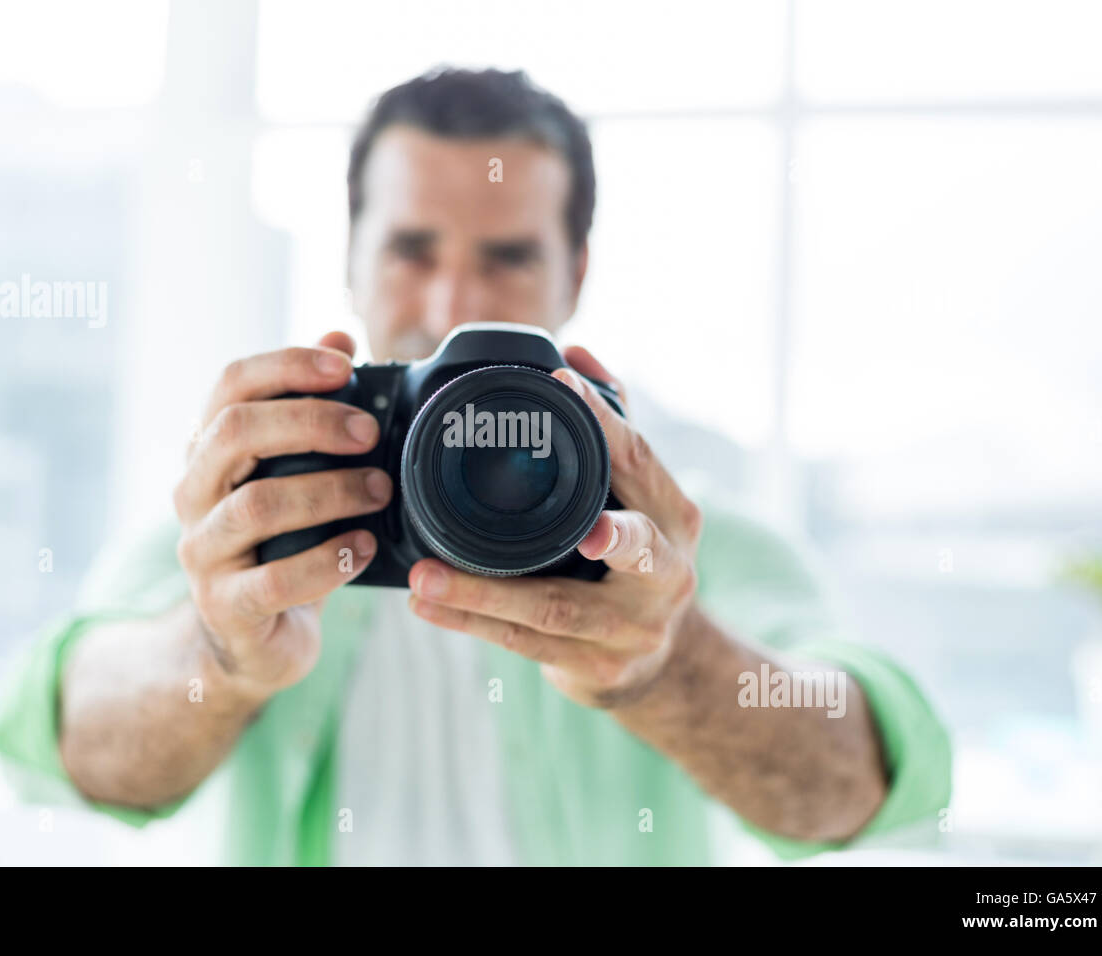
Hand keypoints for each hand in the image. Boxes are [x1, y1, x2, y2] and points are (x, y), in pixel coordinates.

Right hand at [172, 331, 391, 700]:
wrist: (250, 641)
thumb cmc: (280, 544)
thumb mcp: (294, 473)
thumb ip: (310, 408)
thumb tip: (339, 333)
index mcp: (208, 451)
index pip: (230, 385)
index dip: (286, 365)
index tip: (345, 366)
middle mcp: (192, 494)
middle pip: (235, 432)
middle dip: (310, 422)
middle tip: (370, 433)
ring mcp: (203, 552)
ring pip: (255, 505)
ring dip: (329, 492)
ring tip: (381, 492)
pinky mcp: (225, 607)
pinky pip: (273, 579)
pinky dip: (327, 560)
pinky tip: (363, 549)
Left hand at [406, 346, 702, 708]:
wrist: (658, 660)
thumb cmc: (636, 558)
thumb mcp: (639, 496)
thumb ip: (610, 424)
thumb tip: (578, 353)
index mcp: (675, 517)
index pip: (643, 462)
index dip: (607, 421)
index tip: (562, 381)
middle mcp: (667, 574)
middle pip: (634, 550)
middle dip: (607, 538)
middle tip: (575, 532)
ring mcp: (632, 628)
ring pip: (556, 610)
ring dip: (485, 593)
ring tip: (426, 576)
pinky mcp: (597, 668)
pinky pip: (524, 644)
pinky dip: (470, 623)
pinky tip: (428, 606)